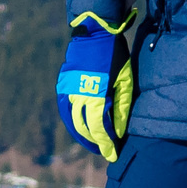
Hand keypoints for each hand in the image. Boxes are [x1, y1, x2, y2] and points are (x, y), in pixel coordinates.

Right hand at [55, 16, 134, 161]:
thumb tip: (118, 131)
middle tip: (105, 151)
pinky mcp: (62, 84)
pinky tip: (79, 128)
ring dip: (81, 135)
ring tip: (93, 144)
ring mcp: (67, 90)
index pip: (100, 128)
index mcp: (96, 95)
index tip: (112, 154)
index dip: (106, 144)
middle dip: (95, 142)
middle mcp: (78, 95)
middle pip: (84, 128)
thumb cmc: (115, 57)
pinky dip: (71, 121)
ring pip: (71, 121)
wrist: (94, 33)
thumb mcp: (124, 81)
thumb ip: (121, 107)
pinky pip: (65, 109)